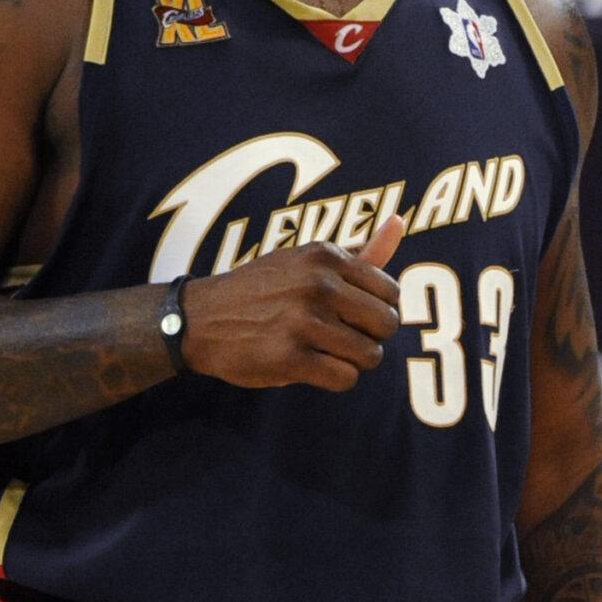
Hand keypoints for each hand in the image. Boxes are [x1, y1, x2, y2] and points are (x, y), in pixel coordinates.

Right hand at [181, 212, 405, 388]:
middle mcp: (318, 285)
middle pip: (387, 325)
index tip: (353, 315)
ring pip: (370, 355)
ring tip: (326, 352)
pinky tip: (314, 367)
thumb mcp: (306, 261)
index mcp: (326, 257)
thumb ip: (359, 251)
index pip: (391, 292)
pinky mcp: (289, 357)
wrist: (201, 318)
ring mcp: (303, 321)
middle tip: (342, 337)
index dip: (377, 310)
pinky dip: (336, 379)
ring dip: (353, 361)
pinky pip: (345, 378)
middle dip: (371, 337)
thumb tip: (400, 222)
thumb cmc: (263, 290)